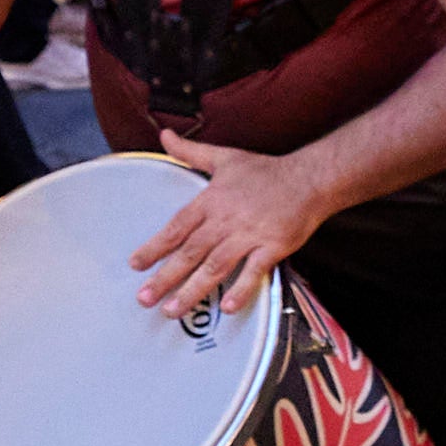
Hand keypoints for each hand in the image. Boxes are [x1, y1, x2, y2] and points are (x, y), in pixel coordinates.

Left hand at [129, 131, 332, 318]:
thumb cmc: (266, 171)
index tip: (136, 265)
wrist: (309, 178)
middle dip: (166, 277)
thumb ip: (190, 151)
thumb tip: (163, 135)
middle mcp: (227, 219)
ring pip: (216, 266)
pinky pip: (254, 272)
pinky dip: (241, 289)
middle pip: (191, 252)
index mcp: (212, 200)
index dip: (155, 247)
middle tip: (144, 298)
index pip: (177, 227)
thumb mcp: (224, 157)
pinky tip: (226, 307)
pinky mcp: (273, 247)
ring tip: (173, 310)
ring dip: (193, 289)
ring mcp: (250, 235)